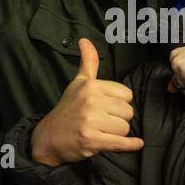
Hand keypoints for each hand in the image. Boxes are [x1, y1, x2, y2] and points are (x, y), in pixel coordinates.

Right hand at [30, 38, 142, 166]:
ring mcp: (90, 121)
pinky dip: (130, 145)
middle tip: (103, 122)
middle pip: (128, 111)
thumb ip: (88, 62)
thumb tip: (84, 40)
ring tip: (102, 131)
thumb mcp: (78, 83)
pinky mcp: (92, 140)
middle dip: (119, 119)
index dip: (119, 103)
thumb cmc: (68, 109)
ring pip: (125, 128)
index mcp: (91, 86)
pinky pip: (121, 143)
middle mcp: (91, 101)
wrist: (49, 137)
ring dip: (118, 133)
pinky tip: (135, 143)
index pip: (126, 94)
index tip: (106, 107)